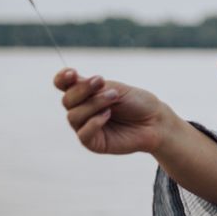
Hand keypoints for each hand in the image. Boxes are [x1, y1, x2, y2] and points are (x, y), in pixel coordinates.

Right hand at [53, 68, 168, 154]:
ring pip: (74, 115)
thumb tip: (72, 82)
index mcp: (85, 93)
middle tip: (102, 82)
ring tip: (114, 98)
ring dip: (94, 104)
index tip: (72, 73)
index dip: (62, 78)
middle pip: (67, 100)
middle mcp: (82, 109)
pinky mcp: (92, 142)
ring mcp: (85, 126)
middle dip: (83, 89)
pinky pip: (83, 133)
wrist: (155, 120)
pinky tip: (108, 115)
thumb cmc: (137, 102)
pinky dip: (94, 122)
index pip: (63, 85)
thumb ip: (92, 88)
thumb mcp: (115, 89)